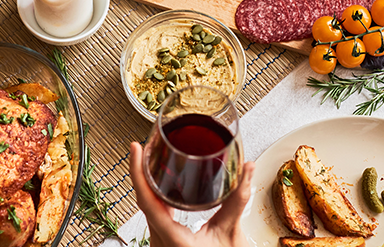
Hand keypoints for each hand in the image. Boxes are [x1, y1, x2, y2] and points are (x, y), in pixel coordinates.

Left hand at [128, 142, 254, 246]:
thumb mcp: (230, 234)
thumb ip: (237, 201)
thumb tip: (248, 170)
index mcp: (172, 239)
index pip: (146, 199)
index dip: (137, 171)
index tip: (135, 149)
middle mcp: (159, 241)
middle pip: (142, 199)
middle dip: (142, 169)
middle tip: (146, 145)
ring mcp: (158, 243)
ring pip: (145, 207)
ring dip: (146, 183)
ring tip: (151, 159)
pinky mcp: (162, 242)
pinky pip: (151, 214)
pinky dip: (153, 196)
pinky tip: (159, 185)